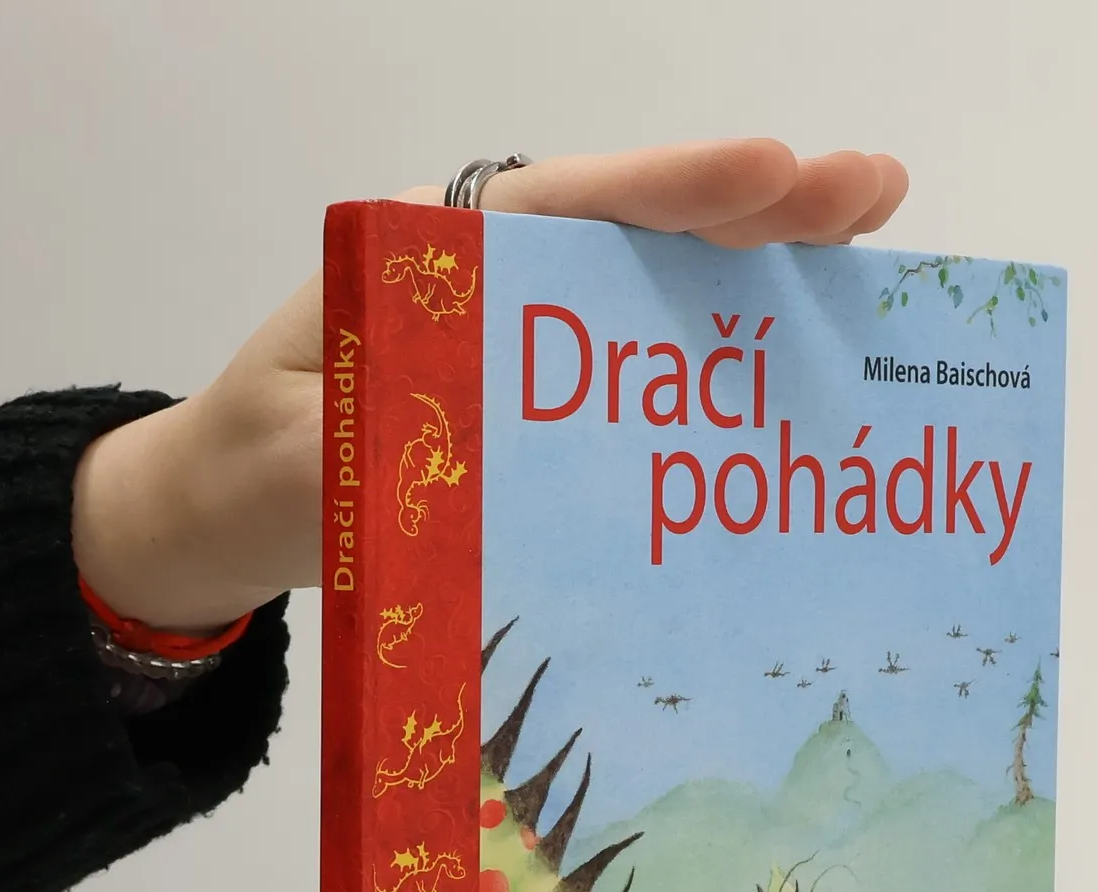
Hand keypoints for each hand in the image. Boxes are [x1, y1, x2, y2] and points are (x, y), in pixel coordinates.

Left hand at [73, 140, 908, 629]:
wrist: (224, 513)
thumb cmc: (250, 468)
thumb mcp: (291, 456)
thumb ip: (364, 443)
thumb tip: (465, 443)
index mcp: (434, 261)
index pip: (566, 207)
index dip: (672, 190)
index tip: (769, 171)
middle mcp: (497, 285)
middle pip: (638, 231)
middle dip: (756, 209)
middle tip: (872, 192)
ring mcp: (531, 343)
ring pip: (659, 287)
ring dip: (763, 269)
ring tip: (873, 246)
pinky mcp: (547, 403)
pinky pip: (648, 366)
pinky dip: (727, 352)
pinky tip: (803, 358)